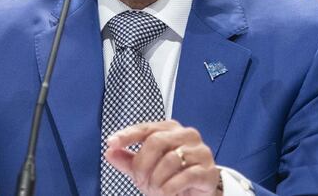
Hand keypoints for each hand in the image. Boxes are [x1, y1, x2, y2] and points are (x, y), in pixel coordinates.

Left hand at [104, 120, 221, 195]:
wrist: (197, 194)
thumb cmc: (171, 176)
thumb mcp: (145, 168)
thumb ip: (127, 160)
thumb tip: (110, 151)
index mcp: (170, 129)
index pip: (145, 128)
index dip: (127, 135)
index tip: (112, 143)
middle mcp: (186, 135)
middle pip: (156, 142)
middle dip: (143, 165)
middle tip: (140, 181)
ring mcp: (199, 151)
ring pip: (170, 160)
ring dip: (157, 180)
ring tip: (156, 189)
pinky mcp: (208, 170)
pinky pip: (185, 176)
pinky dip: (170, 188)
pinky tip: (167, 193)